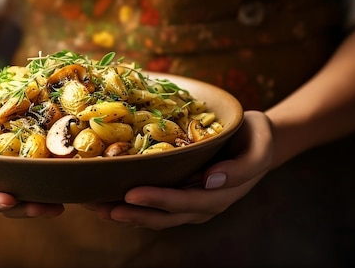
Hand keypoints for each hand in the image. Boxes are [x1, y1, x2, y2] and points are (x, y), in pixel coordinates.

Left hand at [82, 110, 272, 229]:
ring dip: (126, 214)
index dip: (158, 200)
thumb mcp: (259, 147)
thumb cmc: (257, 139)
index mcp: (220, 195)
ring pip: (155, 216)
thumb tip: (210, 181)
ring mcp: (190, 203)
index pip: (185, 202)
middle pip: (164, 216)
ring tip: (95, 207)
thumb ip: (241, 168)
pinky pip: (154, 206)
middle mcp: (202, 205)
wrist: (257, 140)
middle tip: (101, 207)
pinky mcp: (181, 194)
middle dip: (132, 213)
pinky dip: (131, 204)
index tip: (131, 194)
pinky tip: (108, 197)